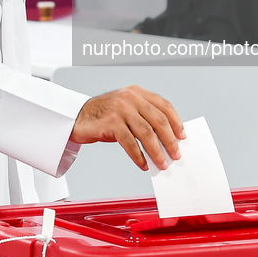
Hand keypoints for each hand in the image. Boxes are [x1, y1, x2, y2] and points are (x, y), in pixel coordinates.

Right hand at [69, 85, 185, 171]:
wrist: (76, 118)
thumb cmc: (103, 116)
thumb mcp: (125, 110)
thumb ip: (143, 118)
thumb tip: (165, 140)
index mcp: (137, 92)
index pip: (164, 105)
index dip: (176, 121)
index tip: (182, 136)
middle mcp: (130, 97)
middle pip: (158, 120)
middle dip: (170, 140)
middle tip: (175, 154)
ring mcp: (120, 108)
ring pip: (146, 133)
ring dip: (156, 151)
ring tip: (162, 163)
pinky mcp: (110, 122)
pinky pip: (130, 143)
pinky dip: (138, 156)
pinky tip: (143, 164)